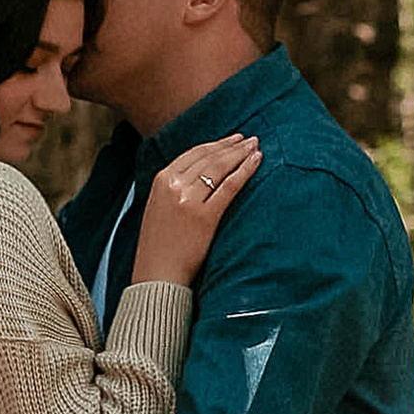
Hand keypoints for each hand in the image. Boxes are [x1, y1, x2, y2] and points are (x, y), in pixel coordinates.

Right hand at [131, 131, 261, 287]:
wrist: (157, 274)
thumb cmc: (160, 245)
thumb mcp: (159, 207)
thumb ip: (174, 188)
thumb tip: (197, 174)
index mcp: (161, 180)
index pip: (193, 154)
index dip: (216, 144)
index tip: (233, 139)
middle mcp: (173, 185)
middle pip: (208, 157)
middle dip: (232, 146)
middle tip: (250, 139)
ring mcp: (188, 200)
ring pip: (219, 167)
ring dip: (241, 154)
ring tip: (256, 147)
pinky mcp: (204, 217)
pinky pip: (229, 187)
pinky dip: (245, 171)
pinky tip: (256, 162)